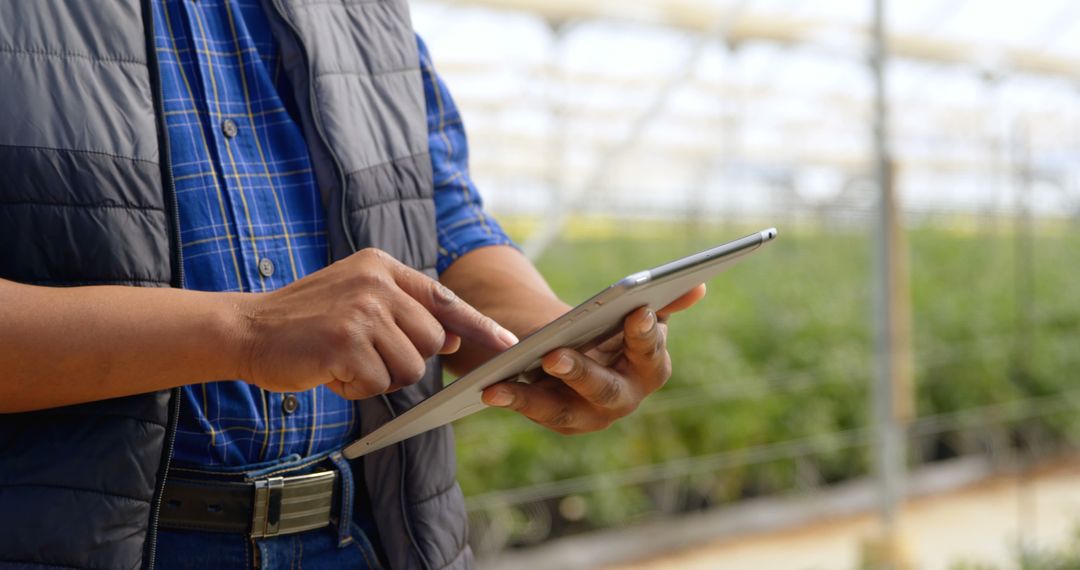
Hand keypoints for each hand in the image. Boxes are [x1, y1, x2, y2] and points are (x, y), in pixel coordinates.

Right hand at [237, 248, 517, 399]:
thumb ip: (405, 312)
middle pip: (432, 342)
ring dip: (379, 377)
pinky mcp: (346, 341)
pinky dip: (356, 388)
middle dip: (404, 361)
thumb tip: (456, 336)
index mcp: (382, 267)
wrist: (246, 329)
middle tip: (363, 355)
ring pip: (411, 367)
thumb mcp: (358, 299)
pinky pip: (378, 384)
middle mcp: (377, 282)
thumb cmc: (305, 320)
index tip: (509, 344)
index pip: (445, 298)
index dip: (480, 325)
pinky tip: (329, 370)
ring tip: (344, 360)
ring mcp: (362, 310)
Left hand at [480, 285, 706, 433]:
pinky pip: (534, 412)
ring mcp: (590, 415)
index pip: (651, 354)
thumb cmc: (605, 325)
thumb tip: (699, 285)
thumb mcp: (626, 310)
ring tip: (502, 384)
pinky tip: (488, 389)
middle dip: (581, 373)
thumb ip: (659, 302)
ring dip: (532, 399)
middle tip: (554, 356)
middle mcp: (624, 397)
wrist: (574, 346)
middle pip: (606, 390)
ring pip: (563, 411)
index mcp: (649, 367)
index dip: (646, 336)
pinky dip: (511, 400)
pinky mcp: (559, 421)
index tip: (636, 312)